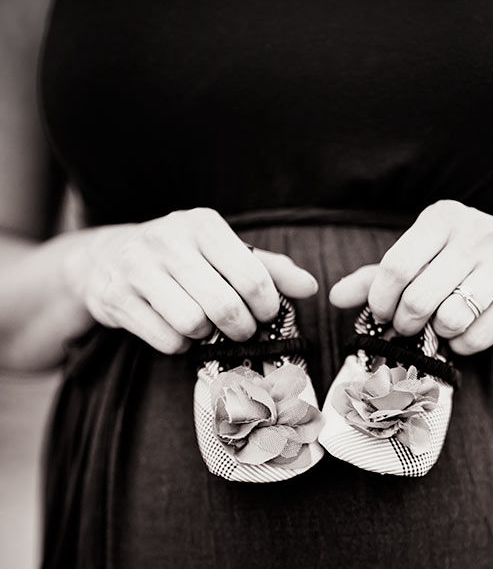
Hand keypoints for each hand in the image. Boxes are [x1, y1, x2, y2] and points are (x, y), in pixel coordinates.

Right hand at [63, 207, 317, 353]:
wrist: (105, 259)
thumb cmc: (180, 259)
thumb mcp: (223, 252)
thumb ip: (269, 269)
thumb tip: (311, 287)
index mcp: (202, 224)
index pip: (253, 277)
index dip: (266, 307)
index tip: (265, 314)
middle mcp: (168, 241)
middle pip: (225, 307)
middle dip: (241, 328)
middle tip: (241, 330)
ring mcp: (138, 269)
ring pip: (193, 324)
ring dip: (204, 335)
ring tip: (202, 325)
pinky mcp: (116, 298)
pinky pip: (166, 339)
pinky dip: (178, 344)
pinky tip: (175, 330)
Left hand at [329, 200, 492, 353]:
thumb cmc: (463, 263)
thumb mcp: (422, 258)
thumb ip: (376, 276)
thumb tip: (334, 296)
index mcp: (444, 217)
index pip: (395, 267)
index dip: (380, 301)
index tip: (382, 313)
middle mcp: (478, 233)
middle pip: (419, 299)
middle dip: (405, 323)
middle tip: (407, 327)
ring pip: (450, 319)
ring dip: (437, 334)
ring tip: (440, 325)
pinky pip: (476, 336)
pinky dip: (462, 345)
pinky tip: (464, 334)